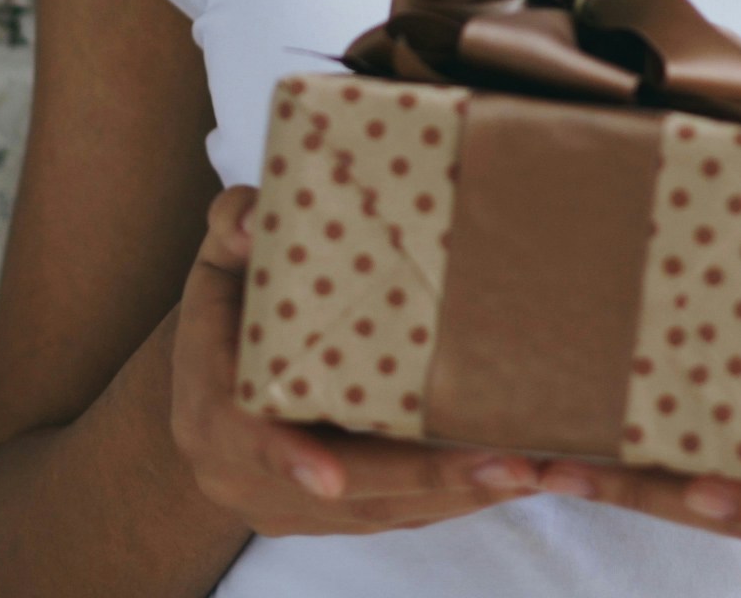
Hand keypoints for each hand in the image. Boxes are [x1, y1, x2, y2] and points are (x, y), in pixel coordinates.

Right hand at [167, 185, 552, 535]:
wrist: (205, 393)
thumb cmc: (223, 316)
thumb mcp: (219, 262)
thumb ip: (232, 225)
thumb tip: (250, 219)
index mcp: (212, 409)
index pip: (246, 437)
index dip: (288, 457)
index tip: (329, 479)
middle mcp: (245, 476)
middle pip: (346, 491)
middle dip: (428, 479)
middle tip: (512, 464)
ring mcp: (287, 508)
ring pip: (380, 513)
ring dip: (460, 496)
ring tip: (536, 473)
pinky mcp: (327, 521)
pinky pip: (397, 516)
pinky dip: (454, 500)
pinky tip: (513, 479)